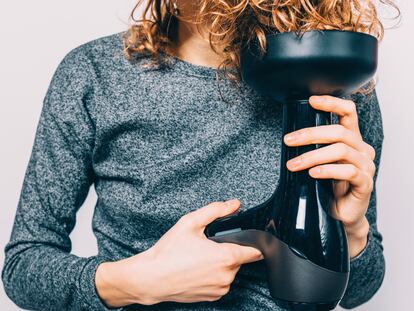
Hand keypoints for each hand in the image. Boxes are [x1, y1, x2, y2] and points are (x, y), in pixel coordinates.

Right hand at [95, 199, 262, 307]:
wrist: (151, 278)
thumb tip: (234, 204)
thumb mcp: (190, 222)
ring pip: (230, 271)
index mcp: (226, 257)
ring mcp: (220, 288)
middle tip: (209, 245)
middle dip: (229, 251)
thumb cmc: (169, 252)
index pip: (256, 252)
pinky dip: (214, 275)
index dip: (255, 243)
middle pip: (240, 259)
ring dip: (222, 264)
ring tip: (200, 258)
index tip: (250, 239)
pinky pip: (221, 283)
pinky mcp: (213, 297)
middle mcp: (227, 275)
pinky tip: (198, 269)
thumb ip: (215, 210)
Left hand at [283, 95, 375, 257]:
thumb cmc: (328, 187)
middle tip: (288, 140)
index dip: (332, 103)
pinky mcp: (365, 184)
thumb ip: (313, 147)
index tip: (311, 100)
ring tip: (292, 165)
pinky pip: (348, 172)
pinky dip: (327, 171)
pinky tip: (312, 174)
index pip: (348, 112)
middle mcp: (362, 150)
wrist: (340, 215)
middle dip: (310, 134)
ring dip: (312, 156)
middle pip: (339, 132)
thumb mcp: (319, 162)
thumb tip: (288, 135)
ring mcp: (365, 166)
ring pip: (340, 151)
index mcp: (351, 139)